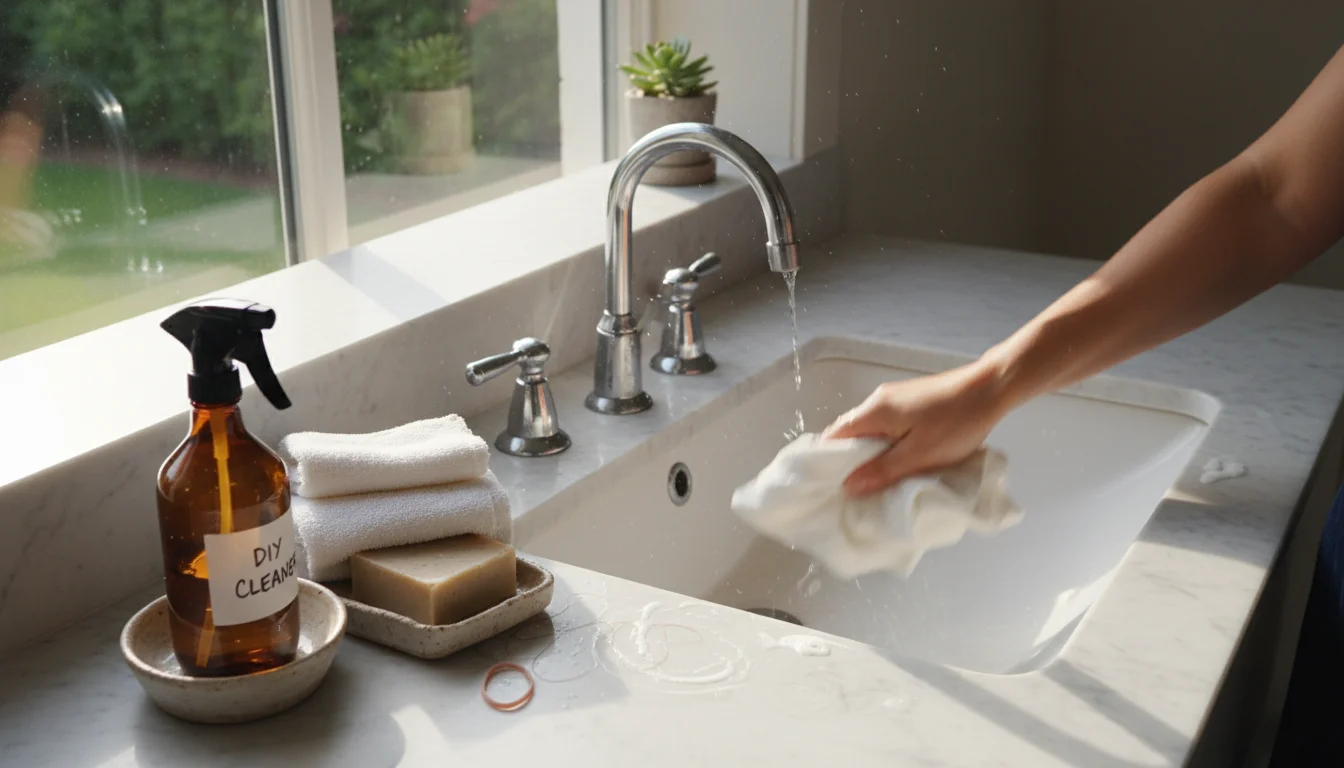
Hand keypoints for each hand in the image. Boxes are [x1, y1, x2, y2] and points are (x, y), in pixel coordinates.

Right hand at [823, 362, 1010, 496]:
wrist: (991, 389)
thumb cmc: (956, 422)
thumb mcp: (919, 455)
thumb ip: (882, 471)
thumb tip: (849, 486)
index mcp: (874, 411)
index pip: (834, 436)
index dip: (829, 461)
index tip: (833, 486)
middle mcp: (878, 400)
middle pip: (851, 433)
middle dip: (853, 461)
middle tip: (859, 489)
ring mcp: (895, 398)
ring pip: (872, 430)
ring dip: (874, 453)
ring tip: (881, 479)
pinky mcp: (911, 400)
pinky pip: (888, 425)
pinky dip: (889, 443)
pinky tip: (902, 458)